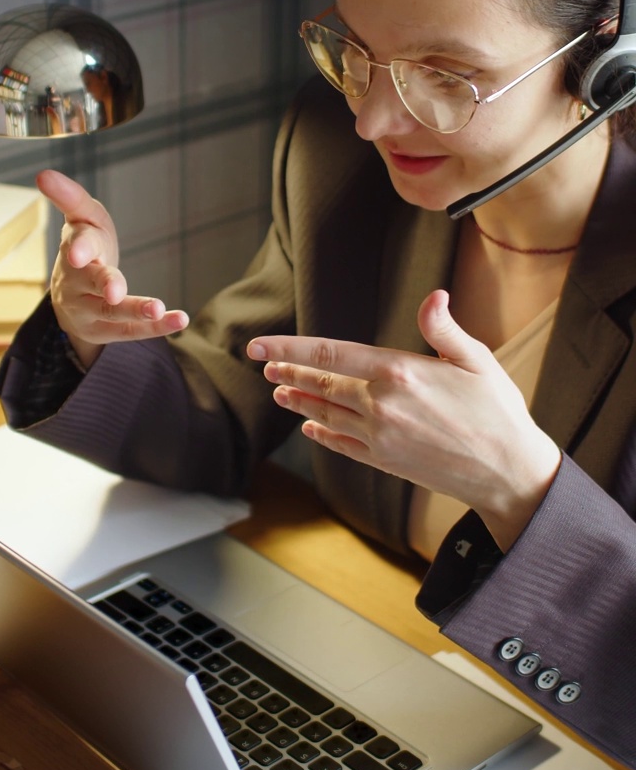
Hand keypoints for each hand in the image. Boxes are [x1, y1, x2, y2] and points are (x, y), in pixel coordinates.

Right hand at [37, 170, 188, 368]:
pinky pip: (130, 331)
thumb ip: (69, 196)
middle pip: (89, 282)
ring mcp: (86, 309)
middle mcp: (76, 281)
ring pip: (110, 311)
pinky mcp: (103, 330)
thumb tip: (44, 175)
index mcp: (75, 247)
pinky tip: (179, 319)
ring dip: (135, 309)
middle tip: (114, 290)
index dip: (79, 247)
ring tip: (158, 307)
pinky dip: (155, 327)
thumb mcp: (83, 216)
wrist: (73, 296)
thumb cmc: (87, 245)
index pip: (77, 243)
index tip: (79, 253)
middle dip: (103, 283)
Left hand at [247, 289, 560, 550]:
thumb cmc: (497, 411)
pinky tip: (309, 425)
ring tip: (278, 390)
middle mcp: (382, 405)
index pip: (331, 354)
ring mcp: (380, 437)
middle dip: (287, 371)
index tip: (261, 346)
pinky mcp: (385, 460)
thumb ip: (444, 328)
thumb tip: (433, 297)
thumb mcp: (477, 360)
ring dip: (299, 400)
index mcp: (400, 372)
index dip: (291, 348)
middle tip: (262, 362)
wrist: (508, 472)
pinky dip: (322, 433)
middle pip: (321, 383)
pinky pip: (342, 444)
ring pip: (326, 414)